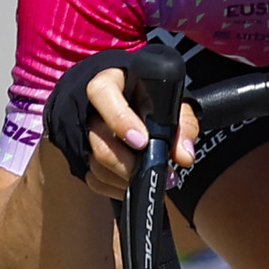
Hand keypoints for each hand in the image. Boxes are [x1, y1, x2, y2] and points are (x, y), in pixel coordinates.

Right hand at [50, 58, 197, 201]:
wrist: (140, 104)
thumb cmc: (156, 99)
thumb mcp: (173, 103)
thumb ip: (183, 125)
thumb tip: (184, 156)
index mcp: (112, 80)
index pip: (102, 92)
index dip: (119, 119)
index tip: (141, 142)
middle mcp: (91, 105)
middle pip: (98, 137)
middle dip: (126, 162)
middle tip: (151, 170)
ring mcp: (84, 132)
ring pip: (94, 162)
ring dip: (123, 177)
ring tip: (147, 177)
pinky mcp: (84, 156)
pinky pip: (93, 179)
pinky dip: (115, 187)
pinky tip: (133, 184)